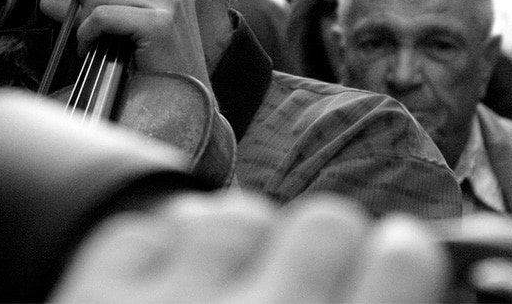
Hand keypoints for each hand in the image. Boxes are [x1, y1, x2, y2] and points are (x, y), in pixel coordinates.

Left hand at [40, 0, 207, 83]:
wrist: (182, 95)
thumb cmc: (156, 59)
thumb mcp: (122, 20)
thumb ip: (89, 3)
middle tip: (83, 6)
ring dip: (86, 21)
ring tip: (99, 39)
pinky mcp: (158, 21)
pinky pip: (101, 17)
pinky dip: (89, 35)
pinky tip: (98, 48)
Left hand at [51, 192, 447, 303]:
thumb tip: (413, 296)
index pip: (403, 259)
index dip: (402, 258)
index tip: (394, 259)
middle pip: (324, 222)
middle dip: (322, 250)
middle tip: (306, 283)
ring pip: (236, 215)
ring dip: (240, 251)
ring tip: (230, 297)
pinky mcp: (98, 299)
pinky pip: (147, 231)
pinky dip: (159, 259)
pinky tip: (167, 301)